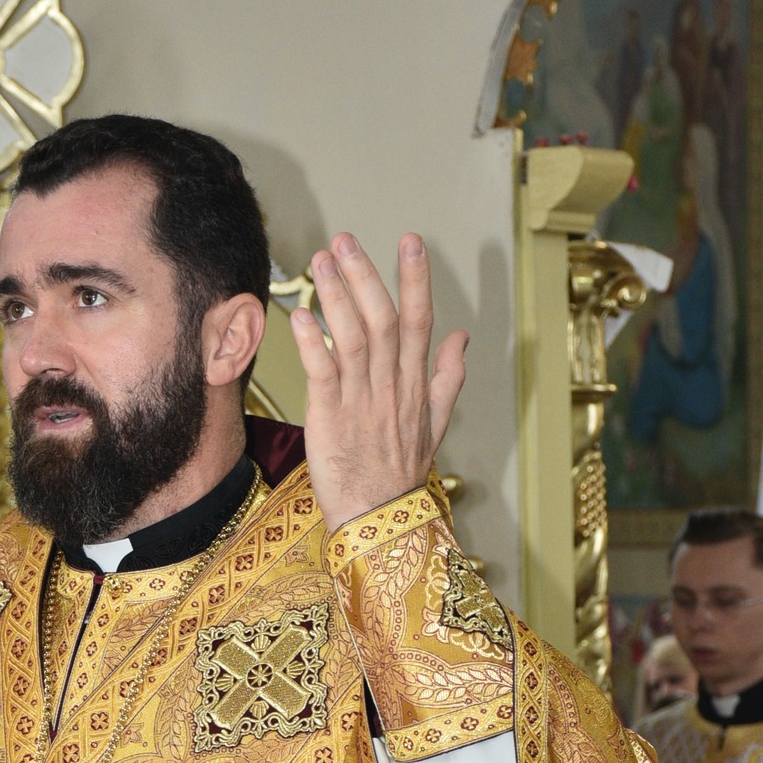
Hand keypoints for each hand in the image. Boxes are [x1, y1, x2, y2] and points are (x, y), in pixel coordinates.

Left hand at [290, 233, 467, 532]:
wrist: (379, 522)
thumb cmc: (399, 476)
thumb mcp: (435, 427)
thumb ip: (448, 379)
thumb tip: (462, 337)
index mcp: (415, 386)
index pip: (420, 322)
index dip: (415, 280)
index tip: (409, 241)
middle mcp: (390, 388)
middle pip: (382, 321)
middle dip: (365, 276)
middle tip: (346, 240)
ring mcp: (360, 402)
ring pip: (351, 339)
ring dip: (335, 297)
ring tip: (319, 263)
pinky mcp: (329, 419)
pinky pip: (322, 374)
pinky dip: (311, 344)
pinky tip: (299, 316)